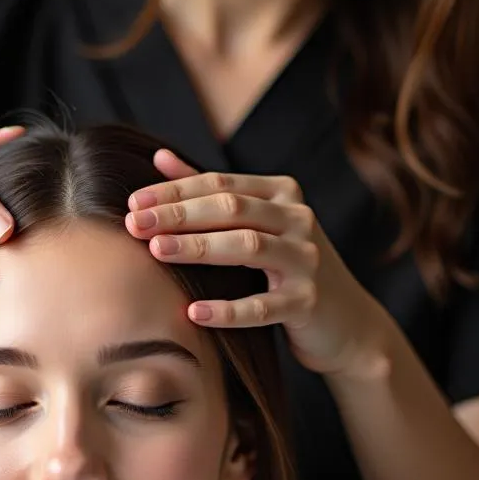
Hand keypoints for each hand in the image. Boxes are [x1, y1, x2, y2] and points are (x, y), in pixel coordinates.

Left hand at [124, 149, 392, 378]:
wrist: (345, 323)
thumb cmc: (286, 270)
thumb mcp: (255, 224)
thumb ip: (210, 192)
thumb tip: (159, 156)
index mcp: (282, 194)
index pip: (220, 184)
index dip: (174, 191)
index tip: (132, 202)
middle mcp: (298, 219)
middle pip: (232, 208)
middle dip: (178, 213)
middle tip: (134, 223)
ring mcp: (307, 261)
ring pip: (248, 246)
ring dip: (198, 248)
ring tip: (155, 251)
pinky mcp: (308, 304)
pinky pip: (262, 306)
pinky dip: (227, 311)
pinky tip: (193, 311)